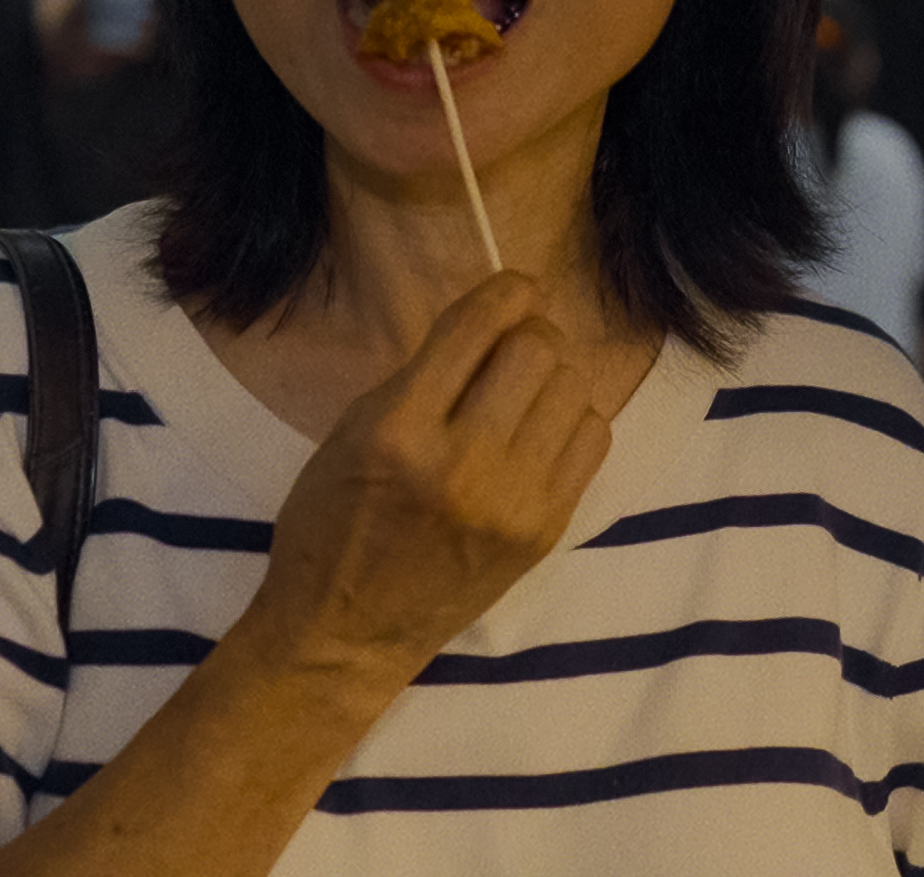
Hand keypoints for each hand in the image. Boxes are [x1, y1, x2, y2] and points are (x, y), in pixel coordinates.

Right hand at [245, 274, 611, 678]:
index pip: (479, 326)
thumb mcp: (351, 434)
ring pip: (573, 387)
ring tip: (520, 398)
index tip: (514, 289)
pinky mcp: (545, 530)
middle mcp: (462, 463)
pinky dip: (571, 422)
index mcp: (399, 430)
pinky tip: (538, 437)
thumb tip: (490, 321)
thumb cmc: (330, 527)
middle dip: (526, 334)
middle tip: (508, 350)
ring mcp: (512, 502)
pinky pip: (593, 438)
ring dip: (550, 379)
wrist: (344, 635)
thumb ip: (421, 376)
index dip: (506, 291)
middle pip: (537, 348)